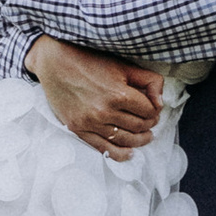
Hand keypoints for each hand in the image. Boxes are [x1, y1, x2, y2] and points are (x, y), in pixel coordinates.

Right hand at [30, 37, 163, 159]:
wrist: (55, 63)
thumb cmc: (90, 61)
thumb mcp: (123, 66)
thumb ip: (149, 81)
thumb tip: (160, 103)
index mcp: (119, 94)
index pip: (148, 111)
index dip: (155, 111)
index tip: (153, 109)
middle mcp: (105, 112)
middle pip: (138, 126)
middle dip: (149, 124)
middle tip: (150, 121)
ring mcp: (90, 123)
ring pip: (125, 140)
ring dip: (139, 140)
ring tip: (146, 136)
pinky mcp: (78, 129)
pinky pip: (103, 149)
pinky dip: (120, 154)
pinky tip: (130, 153)